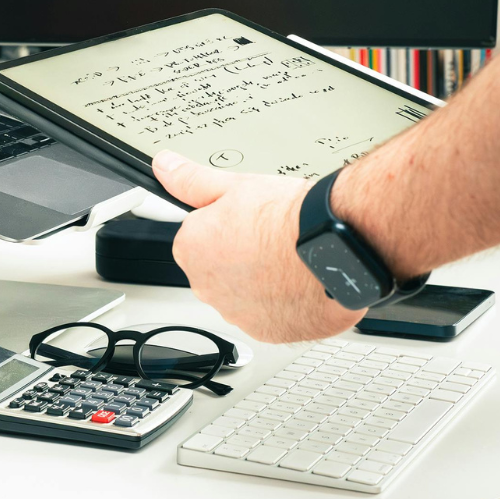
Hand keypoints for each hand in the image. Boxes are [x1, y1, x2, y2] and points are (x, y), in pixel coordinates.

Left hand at [152, 151, 362, 343]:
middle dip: (240, 256)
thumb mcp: (234, 185)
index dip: (226, 226)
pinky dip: (282, 304)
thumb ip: (192, 179)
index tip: (247, 221)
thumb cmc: (287, 219)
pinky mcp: (266, 332)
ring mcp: (236, 313)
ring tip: (287, 258)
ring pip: (244, 295)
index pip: (198, 238)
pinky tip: (298, 282)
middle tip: (270, 239)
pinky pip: (269, 317)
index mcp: (191, 249)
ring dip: (260, 282)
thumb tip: (165, 166)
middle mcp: (206, 286)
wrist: (334, 248)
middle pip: (219, 269)